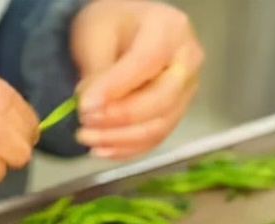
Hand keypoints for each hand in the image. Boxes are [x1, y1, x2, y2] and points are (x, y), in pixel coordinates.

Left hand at [70, 0, 203, 158]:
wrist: (128, 29)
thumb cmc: (112, 22)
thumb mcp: (96, 31)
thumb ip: (97, 69)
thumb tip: (92, 107)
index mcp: (171, 29)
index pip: (147, 62)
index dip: (117, 87)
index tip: (85, 105)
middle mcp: (189, 62)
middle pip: (162, 100)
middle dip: (120, 117)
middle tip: (85, 122)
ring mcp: (188, 92)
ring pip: (160, 125)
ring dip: (122, 139)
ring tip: (87, 137)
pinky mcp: (178, 113)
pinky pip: (158, 137)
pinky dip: (129, 148)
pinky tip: (103, 149)